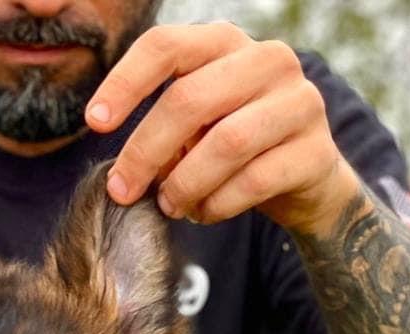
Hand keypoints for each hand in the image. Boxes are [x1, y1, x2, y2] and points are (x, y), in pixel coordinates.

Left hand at [85, 22, 360, 237]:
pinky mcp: (316, 151)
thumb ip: (162, 129)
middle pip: (189, 99)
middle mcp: (268, 60)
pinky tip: (204, 213)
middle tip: (122, 191)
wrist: (305, 179)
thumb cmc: (233, 147)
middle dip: (145, 151)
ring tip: (169, 205)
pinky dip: (218, 205)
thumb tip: (121, 173)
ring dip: (184, 183)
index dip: (124, 83)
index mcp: (226, 43)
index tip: (93, 123)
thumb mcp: (194, 126)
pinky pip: (254, 181)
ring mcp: (298, 102)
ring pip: (226, 143)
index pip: (165, 45)